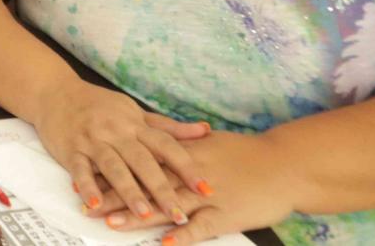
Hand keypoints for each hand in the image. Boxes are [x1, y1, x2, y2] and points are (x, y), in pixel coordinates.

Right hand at [32, 76, 209, 224]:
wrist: (54, 91)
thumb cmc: (98, 105)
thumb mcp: (134, 111)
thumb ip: (168, 127)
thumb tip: (205, 131)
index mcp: (134, 123)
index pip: (166, 146)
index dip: (187, 167)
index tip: (206, 188)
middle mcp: (116, 131)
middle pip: (143, 162)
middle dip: (162, 189)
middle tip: (180, 214)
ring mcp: (92, 140)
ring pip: (114, 167)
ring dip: (129, 192)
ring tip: (144, 214)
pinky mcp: (70, 150)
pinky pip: (79, 170)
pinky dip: (86, 186)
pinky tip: (94, 204)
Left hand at [94, 131, 296, 243]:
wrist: (288, 164)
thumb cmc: (248, 153)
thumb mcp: (210, 142)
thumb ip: (182, 142)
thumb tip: (158, 139)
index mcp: (185, 152)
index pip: (141, 160)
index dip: (114, 167)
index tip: (88, 172)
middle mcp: (190, 173)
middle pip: (146, 183)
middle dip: (116, 193)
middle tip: (86, 203)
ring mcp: (209, 195)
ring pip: (167, 205)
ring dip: (139, 215)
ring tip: (111, 222)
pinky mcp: (227, 214)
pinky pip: (202, 227)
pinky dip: (183, 235)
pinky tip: (164, 243)